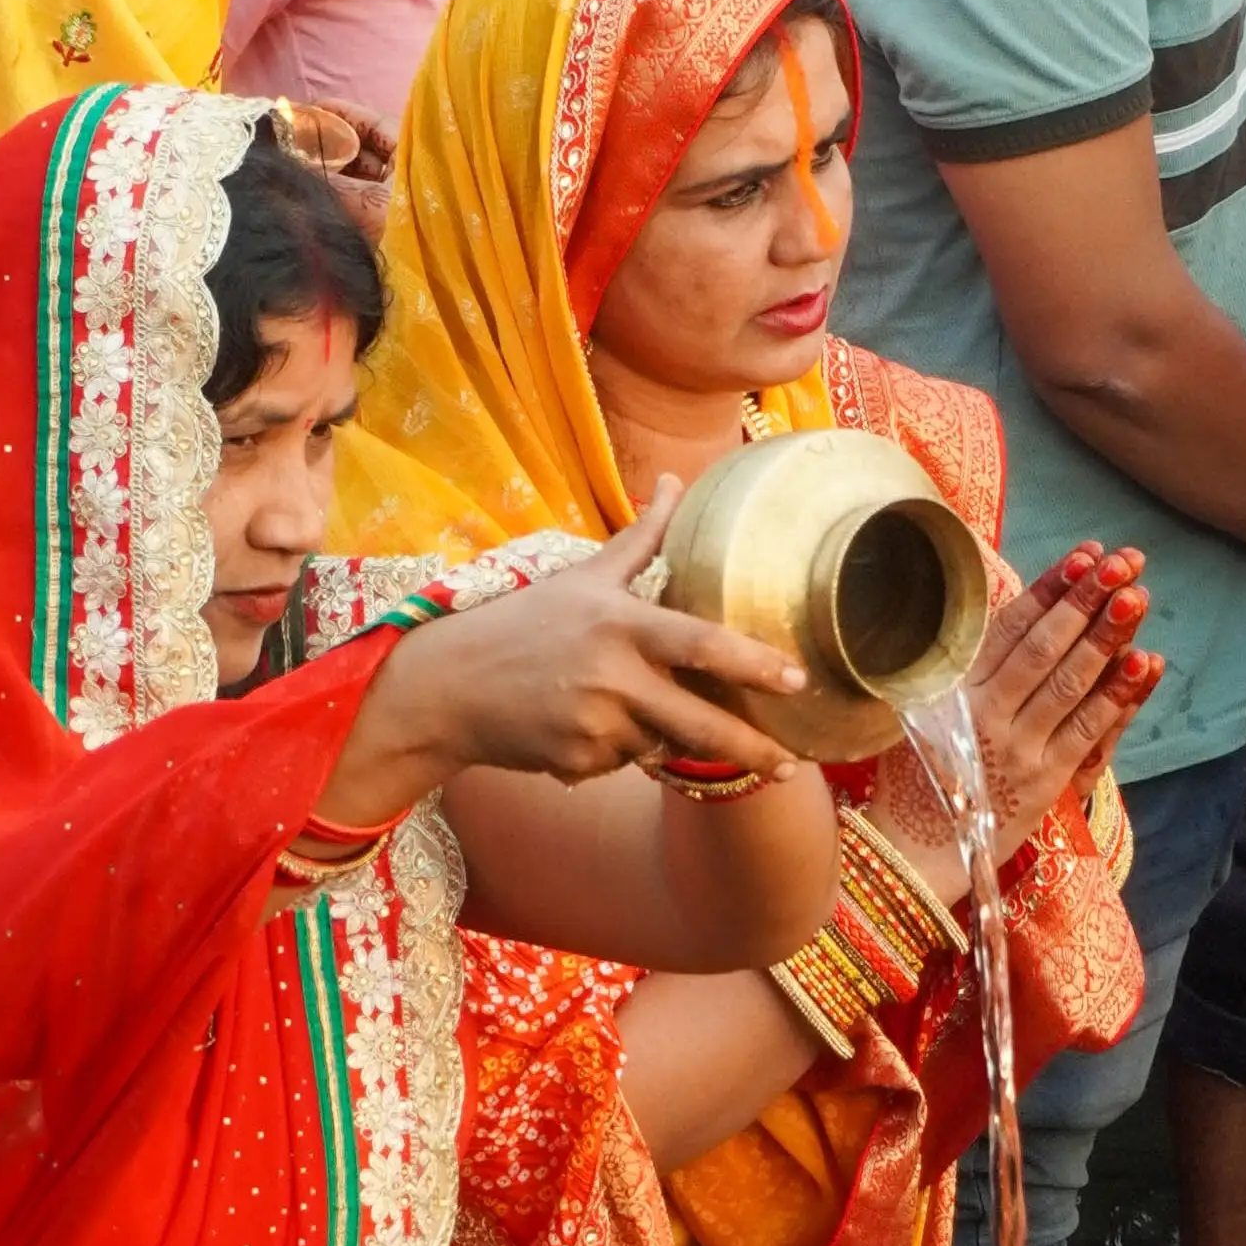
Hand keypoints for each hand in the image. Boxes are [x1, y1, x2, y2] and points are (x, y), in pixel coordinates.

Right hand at [322, 485, 813, 819]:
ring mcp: (592, 724)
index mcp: (618, 623)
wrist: (449, 686)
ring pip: (660, 746)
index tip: (796, 678)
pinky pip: (622, 764)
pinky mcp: (574, 762)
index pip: (701, 644)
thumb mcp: (582, 577)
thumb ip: (639, 538)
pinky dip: (617, 751)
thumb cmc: (521, 625)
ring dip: (660, 736)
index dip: (754, 664)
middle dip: (751, 748)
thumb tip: (673, 481)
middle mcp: (610, 676)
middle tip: (789, 764)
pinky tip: (580, 725)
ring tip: (618, 707)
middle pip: (701, 723)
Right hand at [871, 546, 1159, 895]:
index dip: (1050, 589)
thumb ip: (959, 671)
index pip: (1008, 628)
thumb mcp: (922, 714)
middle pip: (1043, 648)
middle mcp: (984, 715)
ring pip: (1070, 682)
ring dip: (1107, 636)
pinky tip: (1144, 661)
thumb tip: (1009, 613)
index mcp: (952, 691)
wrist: (916, 853)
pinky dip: (1119, 695)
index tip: (1084, 556)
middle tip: (1123, 563)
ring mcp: (1017, 748)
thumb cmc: (919, 778)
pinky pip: (1090, 729)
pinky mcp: (1046, 780)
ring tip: (1137, 596)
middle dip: (1086, 600)